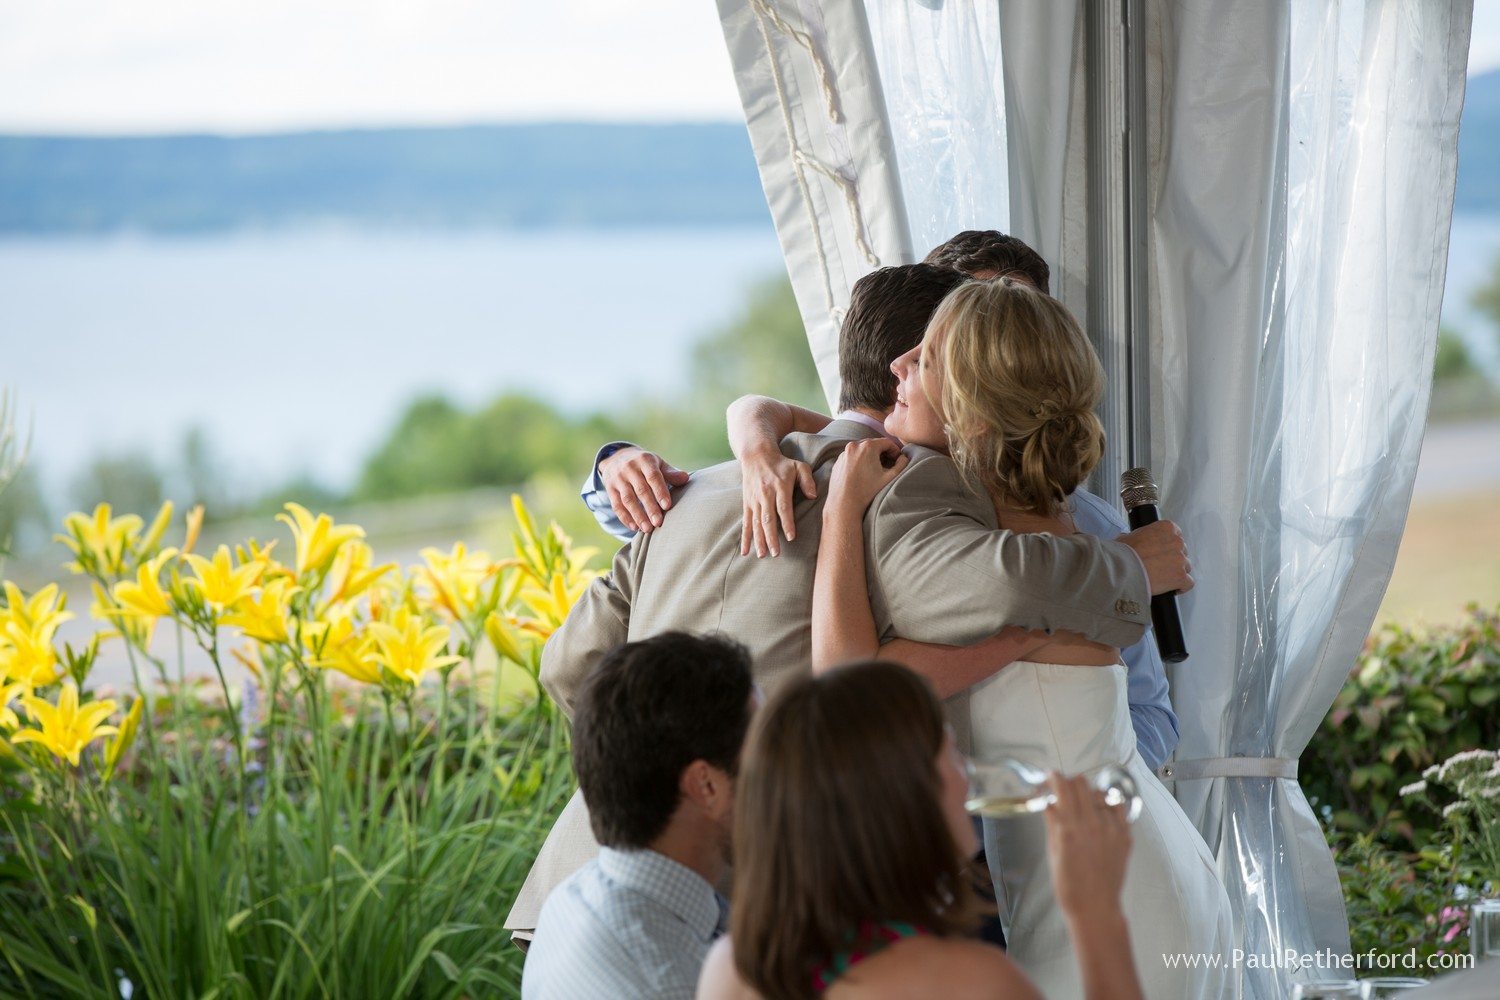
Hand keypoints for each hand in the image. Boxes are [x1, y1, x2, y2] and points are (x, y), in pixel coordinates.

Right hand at [599, 447, 689, 532]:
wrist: (617, 458)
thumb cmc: (645, 465)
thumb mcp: (657, 464)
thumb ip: (670, 473)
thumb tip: (685, 478)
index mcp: (645, 460)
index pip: (653, 476)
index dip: (660, 491)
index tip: (667, 506)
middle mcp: (630, 468)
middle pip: (641, 490)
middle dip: (650, 507)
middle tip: (658, 522)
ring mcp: (618, 479)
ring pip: (627, 499)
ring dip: (637, 515)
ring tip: (647, 529)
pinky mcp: (610, 489)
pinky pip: (616, 505)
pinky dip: (625, 517)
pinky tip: (634, 527)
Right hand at [740, 446, 817, 557]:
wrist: (756, 455)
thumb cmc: (782, 464)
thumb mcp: (799, 466)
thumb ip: (807, 480)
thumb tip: (813, 496)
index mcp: (780, 486)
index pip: (783, 507)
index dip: (787, 522)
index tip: (790, 537)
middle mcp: (765, 494)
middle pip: (768, 518)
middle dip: (771, 537)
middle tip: (776, 553)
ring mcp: (754, 500)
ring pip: (756, 523)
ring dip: (759, 540)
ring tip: (762, 555)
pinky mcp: (747, 503)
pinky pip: (746, 522)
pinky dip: (745, 537)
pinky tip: (745, 551)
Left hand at [824, 439, 908, 523]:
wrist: (844, 504)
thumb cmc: (868, 491)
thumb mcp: (891, 477)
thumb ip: (902, 464)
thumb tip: (903, 457)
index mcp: (867, 446)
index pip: (887, 442)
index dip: (895, 451)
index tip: (898, 461)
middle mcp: (854, 446)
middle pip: (874, 445)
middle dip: (883, 453)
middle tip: (889, 466)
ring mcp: (844, 454)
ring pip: (862, 451)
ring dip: (871, 457)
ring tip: (876, 471)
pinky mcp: (838, 462)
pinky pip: (852, 458)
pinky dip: (860, 462)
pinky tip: (863, 475)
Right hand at [1043, 772, 1130, 921]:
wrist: (1095, 907)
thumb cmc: (1069, 886)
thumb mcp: (1052, 852)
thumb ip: (1052, 822)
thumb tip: (1047, 801)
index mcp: (1069, 829)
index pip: (1062, 787)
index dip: (1053, 777)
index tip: (1049, 777)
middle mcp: (1091, 824)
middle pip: (1081, 783)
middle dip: (1069, 783)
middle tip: (1063, 791)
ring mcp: (1111, 829)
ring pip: (1099, 792)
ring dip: (1088, 794)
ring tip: (1082, 806)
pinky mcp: (1125, 836)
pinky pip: (1118, 807)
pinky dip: (1107, 805)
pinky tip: (1100, 813)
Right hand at [1115, 520, 1193, 595]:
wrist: (1121, 569)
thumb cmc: (1122, 553)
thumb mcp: (1130, 536)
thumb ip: (1143, 537)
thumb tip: (1138, 542)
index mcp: (1166, 528)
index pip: (1176, 535)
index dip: (1169, 546)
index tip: (1162, 553)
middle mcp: (1177, 541)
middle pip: (1182, 552)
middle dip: (1173, 560)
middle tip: (1159, 567)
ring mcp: (1181, 559)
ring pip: (1186, 567)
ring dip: (1177, 572)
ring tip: (1163, 579)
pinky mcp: (1181, 576)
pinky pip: (1188, 582)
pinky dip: (1182, 586)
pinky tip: (1173, 589)